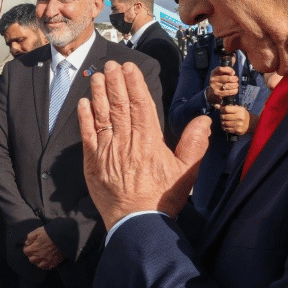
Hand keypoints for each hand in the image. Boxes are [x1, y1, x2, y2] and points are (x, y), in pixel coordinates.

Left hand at [23, 226, 63, 269]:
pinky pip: (48, 267)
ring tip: (41, 256)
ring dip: (38, 261)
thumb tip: (27, 242)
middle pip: (31, 259)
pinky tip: (47, 260)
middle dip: (32, 255)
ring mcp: (47, 261)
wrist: (63, 236)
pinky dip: (46, 265)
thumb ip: (30, 237)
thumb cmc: (50, 233)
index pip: (26, 251)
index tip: (30, 245)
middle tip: (36, 250)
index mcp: (34, 249)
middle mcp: (39, 257)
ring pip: (39, 265)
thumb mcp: (37, 231)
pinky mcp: (54, 263)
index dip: (27, 247)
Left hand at [78, 61, 210, 230]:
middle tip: (111, 64)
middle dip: (115, 81)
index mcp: (149, 140)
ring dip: (99, 93)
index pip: (140, 104)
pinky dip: (85, 117)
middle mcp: (126, 141)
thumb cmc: (163, 198)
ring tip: (98, 76)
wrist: (137, 223)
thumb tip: (203, 120)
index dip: (134, 83)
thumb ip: (195, 144)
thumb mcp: (186, 172)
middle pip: (119, 104)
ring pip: (102, 115)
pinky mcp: (93, 162)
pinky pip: (87, 134)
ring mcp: (107, 150)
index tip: (130, 67)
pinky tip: (84, 103)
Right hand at [206, 65, 237, 103]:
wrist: (212, 93)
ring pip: (229, 85)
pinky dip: (234, 91)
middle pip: (227, 78)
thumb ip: (227, 67)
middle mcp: (213, 79)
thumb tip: (234, 57)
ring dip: (235, 85)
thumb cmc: (219, 82)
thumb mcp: (221, 74)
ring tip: (236, 85)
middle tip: (236, 79)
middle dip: (235, 79)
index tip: (233, 72)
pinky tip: (235, 89)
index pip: (221, 68)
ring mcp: (215, 87)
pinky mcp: (218, 93)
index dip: (229, 70)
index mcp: (214, 72)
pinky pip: (229, 92)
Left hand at [217, 104, 251, 134]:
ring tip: (224, 121)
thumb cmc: (242, 114)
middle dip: (222, 116)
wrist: (251, 123)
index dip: (222, 110)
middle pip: (224, 116)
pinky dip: (225, 127)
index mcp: (240, 110)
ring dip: (222, 122)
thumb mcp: (237, 108)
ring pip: (225, 123)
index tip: (222, 111)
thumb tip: (216, 106)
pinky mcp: (238, 130)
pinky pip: (228, 129)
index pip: (226, 109)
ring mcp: (239, 124)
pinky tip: (226, 126)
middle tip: (222, 116)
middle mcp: (240, 117)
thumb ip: (227, 107)